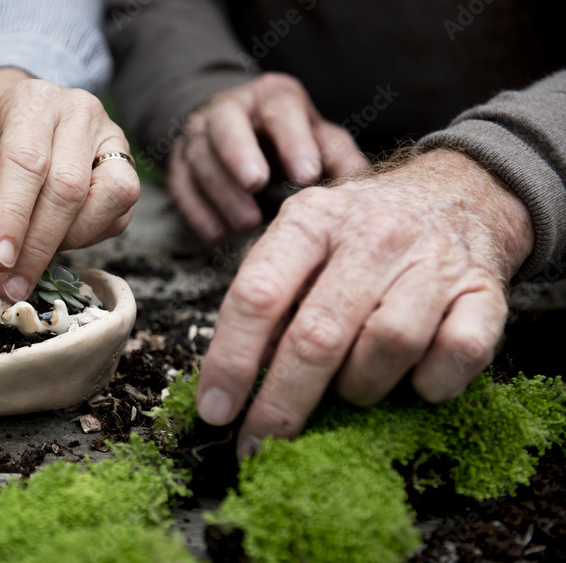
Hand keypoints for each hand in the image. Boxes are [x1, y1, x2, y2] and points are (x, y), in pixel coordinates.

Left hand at [0, 68, 139, 301]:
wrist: (16, 114)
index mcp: (31, 101)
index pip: (26, 163)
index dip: (12, 218)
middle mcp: (78, 111)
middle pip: (68, 188)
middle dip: (38, 246)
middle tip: (12, 284)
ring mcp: (110, 137)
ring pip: (108, 200)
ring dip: (70, 241)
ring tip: (35, 252)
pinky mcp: (127, 167)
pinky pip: (118, 215)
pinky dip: (88, 238)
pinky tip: (58, 237)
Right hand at [170, 72, 369, 242]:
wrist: (241, 128)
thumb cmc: (290, 137)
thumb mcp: (319, 138)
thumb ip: (338, 157)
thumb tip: (364, 186)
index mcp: (271, 94)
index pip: (279, 108)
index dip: (292, 139)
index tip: (306, 175)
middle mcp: (230, 106)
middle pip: (225, 122)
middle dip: (239, 152)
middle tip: (256, 183)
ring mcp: (198, 131)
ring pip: (199, 155)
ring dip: (221, 190)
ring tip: (246, 222)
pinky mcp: (178, 159)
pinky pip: (180, 183)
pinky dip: (195, 210)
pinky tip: (215, 234)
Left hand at [194, 149, 533, 458]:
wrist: (455, 196)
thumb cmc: (356, 237)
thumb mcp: (298, 244)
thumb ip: (265, 301)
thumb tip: (230, 381)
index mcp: (311, 219)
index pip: (257, 295)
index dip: (230, 360)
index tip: (214, 411)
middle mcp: (372, 234)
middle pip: (318, 334)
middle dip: (282, 402)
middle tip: (260, 443)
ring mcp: (433, 260)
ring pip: (387, 346)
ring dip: (360, 387)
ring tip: (350, 387)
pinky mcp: (484, 291)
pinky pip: (455, 354)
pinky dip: (430, 383)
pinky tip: (412, 381)